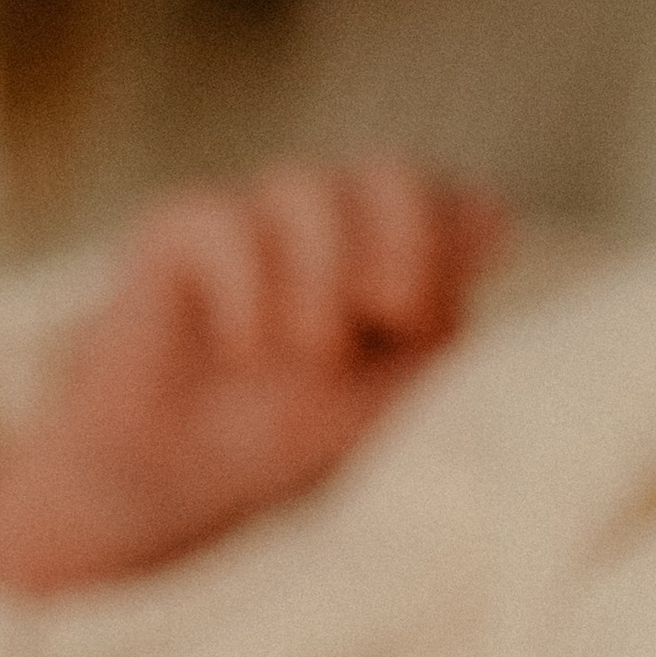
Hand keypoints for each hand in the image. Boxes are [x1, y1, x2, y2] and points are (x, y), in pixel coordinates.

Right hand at [0, 160, 504, 589]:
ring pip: (308, 188)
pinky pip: (228, 223)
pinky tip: (241, 349)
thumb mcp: (380, 398)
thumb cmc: (271, 439)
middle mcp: (319, 220)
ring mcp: (248, 216)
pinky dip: (249, 290)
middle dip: (402, 242)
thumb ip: (440, 327)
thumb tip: (496, 226)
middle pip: (389, 174)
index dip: (451, 241)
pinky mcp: (177, 228)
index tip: (422, 321)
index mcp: (378, 249)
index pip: (447, 197)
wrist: (159, 482)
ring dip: (324, 274)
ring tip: (304, 350)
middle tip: (385, 316)